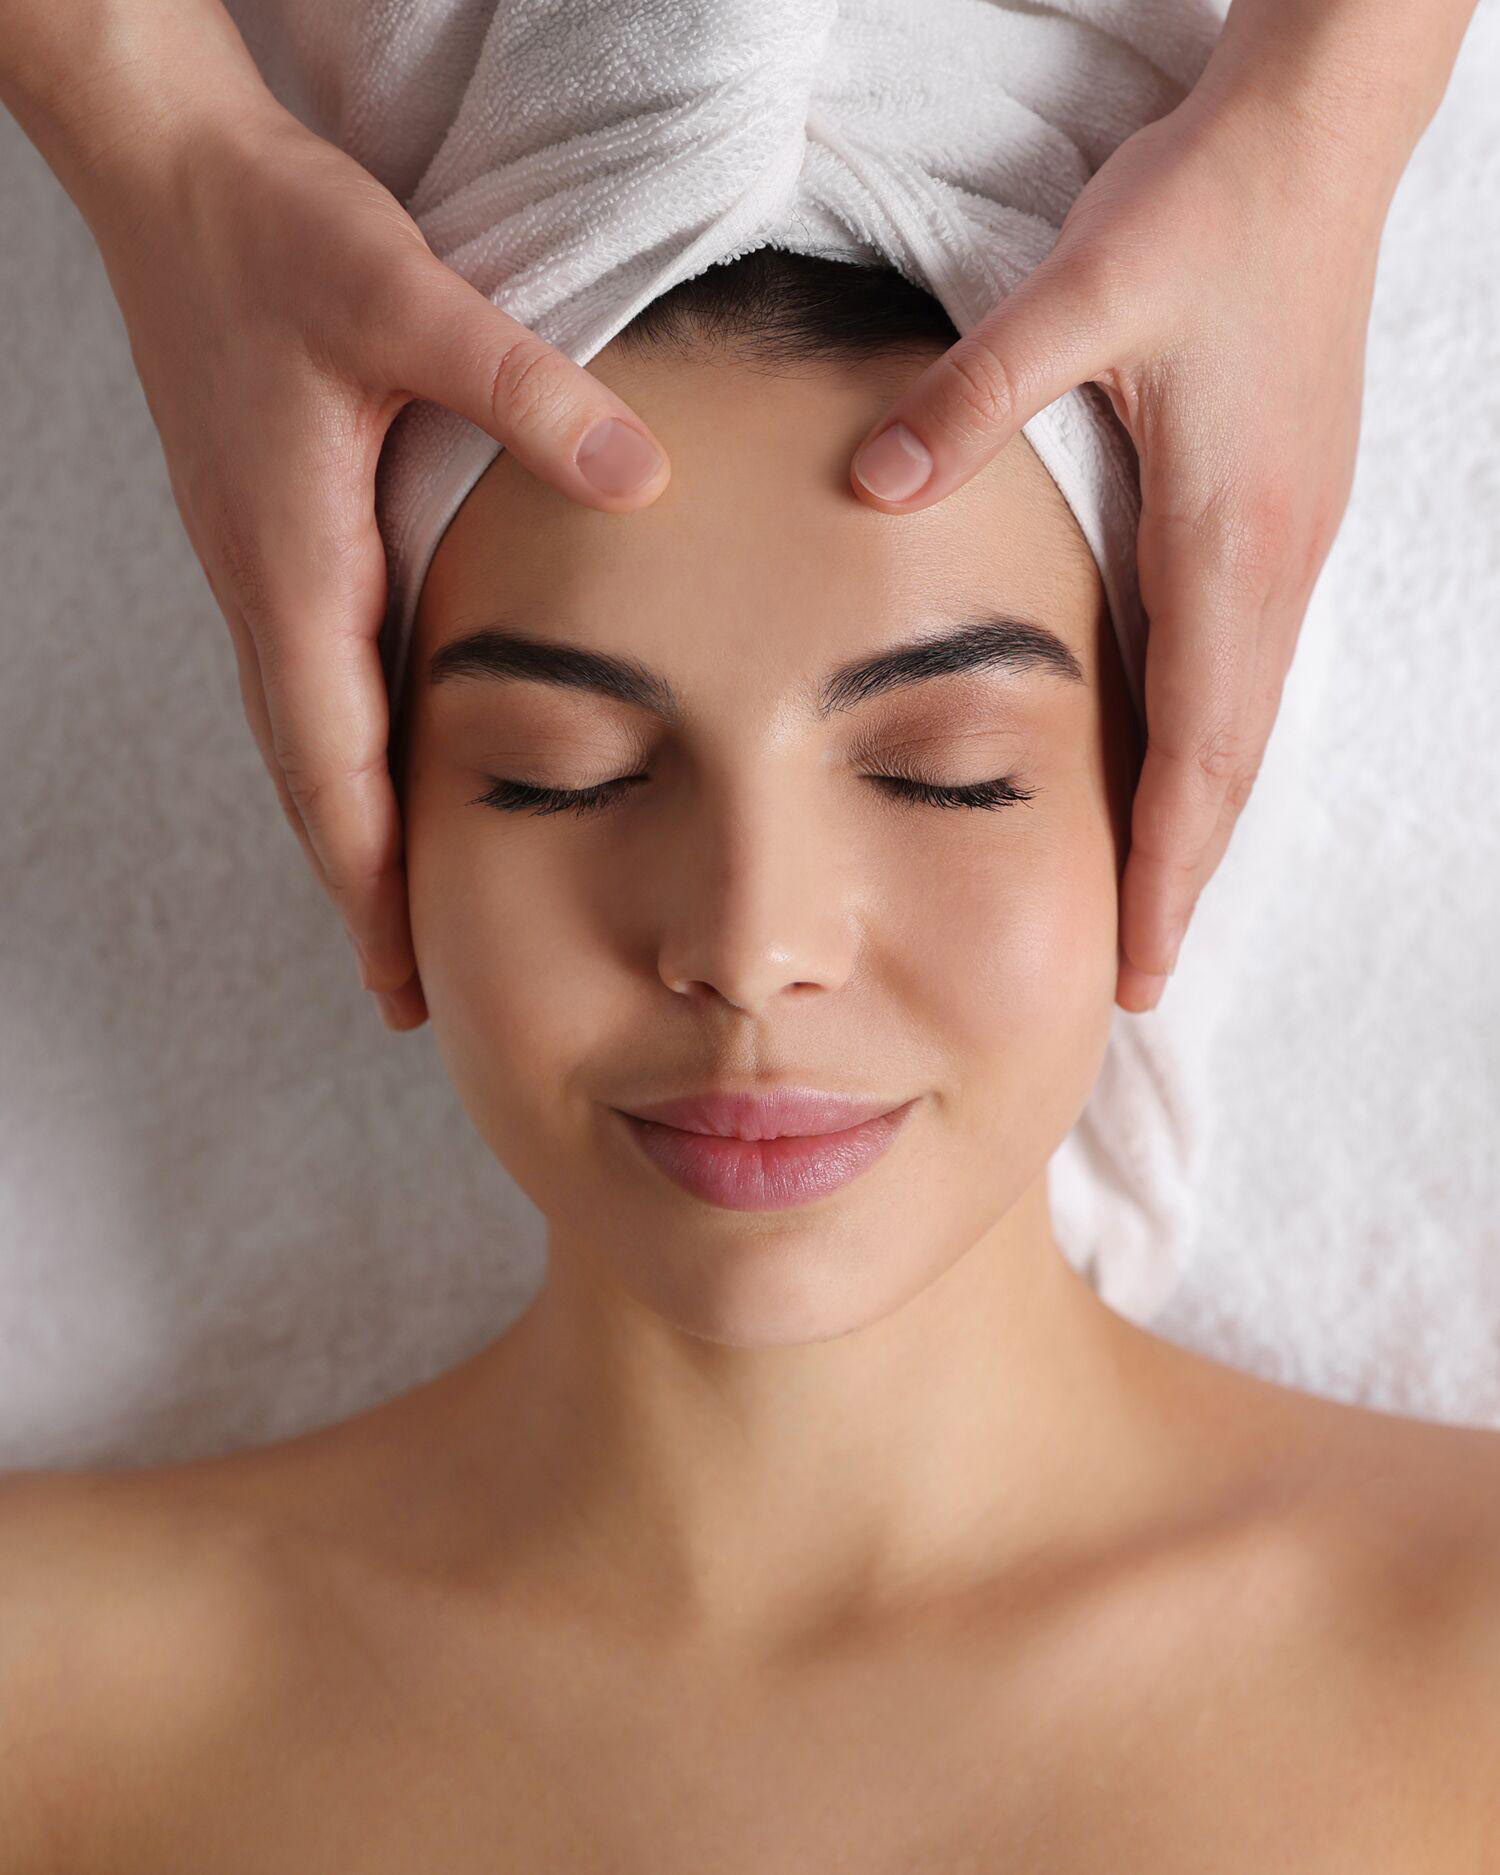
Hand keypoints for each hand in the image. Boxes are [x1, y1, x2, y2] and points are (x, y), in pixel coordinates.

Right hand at [90, 103, 670, 1029]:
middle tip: (409, 993)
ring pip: (311, 737)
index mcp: (290, 568)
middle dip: (362, 890)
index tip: (401, 980)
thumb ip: (524, 388)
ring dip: (356, 831)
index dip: (367, 880)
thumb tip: (638, 476)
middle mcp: (268, 589)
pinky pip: (317, 679)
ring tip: (408, 914)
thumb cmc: (271, 236)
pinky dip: (352, 754)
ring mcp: (267, 567)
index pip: (329, 766)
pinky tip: (396, 771)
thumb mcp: (404, 298)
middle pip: (314, 781)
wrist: (173, 174)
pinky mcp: (279, 535)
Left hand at [845, 74, 1399, 1012]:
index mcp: (1230, 539)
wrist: (1314, 139)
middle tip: (1138, 978)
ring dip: (1195, 821)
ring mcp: (1283, 540)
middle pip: (1229, 764)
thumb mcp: (1082, 293)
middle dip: (1182, 877)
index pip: (1202, 749)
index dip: (1166, 867)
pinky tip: (1166, 769)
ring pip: (1240, 722)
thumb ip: (972, 397)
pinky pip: (1239, 667)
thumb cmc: (1206, 214)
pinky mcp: (1273, 512)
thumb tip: (869, 482)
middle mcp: (1270, 561)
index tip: (1138, 965)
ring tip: (1150, 904)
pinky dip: (1206, 745)